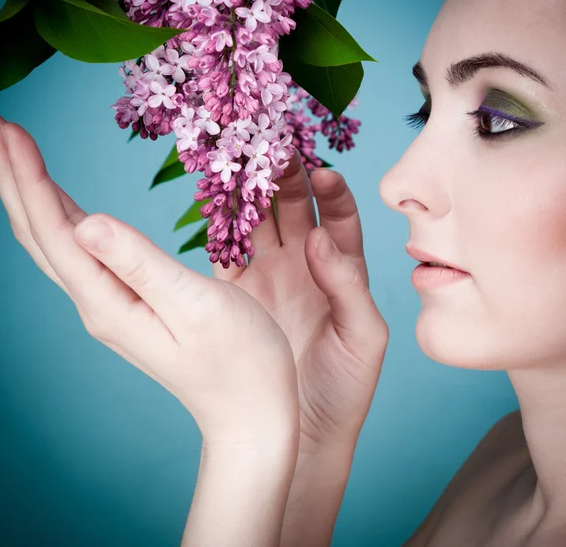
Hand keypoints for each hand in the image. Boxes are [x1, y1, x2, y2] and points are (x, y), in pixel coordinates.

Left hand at [0, 109, 299, 446]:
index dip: (28, 176)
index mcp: (108, 301)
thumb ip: (140, 262)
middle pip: (39, 233)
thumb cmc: (239, 360)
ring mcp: (110, 304)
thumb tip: (86, 220)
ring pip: (55, 240)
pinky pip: (81, 251)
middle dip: (11, 176)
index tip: (4, 125)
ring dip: (30, 193)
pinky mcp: (129, 301)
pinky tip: (61, 201)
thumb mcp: (196, 306)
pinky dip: (63, 215)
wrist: (250, 409)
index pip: (55, 229)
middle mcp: (97, 303)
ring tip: (11, 151)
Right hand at [213, 148, 389, 453]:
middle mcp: (304, 266)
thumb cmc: (346, 385)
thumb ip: (347, 284)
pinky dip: (222, 228)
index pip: (339, 218)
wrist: (304, 430)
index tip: (321, 172)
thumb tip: (319, 238)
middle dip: (286, 178)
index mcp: (341, 270)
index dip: (332, 192)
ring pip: (258, 223)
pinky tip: (216, 204)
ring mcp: (269, 276)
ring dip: (251, 194)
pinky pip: (228, 252)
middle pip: (295, 209)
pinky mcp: (238, 293)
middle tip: (273, 150)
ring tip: (242, 164)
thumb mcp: (363, 335)